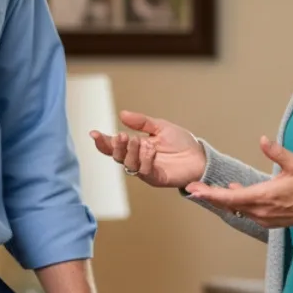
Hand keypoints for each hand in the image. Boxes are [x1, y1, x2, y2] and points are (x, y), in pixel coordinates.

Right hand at [89, 110, 205, 188]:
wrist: (199, 156)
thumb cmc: (181, 143)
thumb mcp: (160, 127)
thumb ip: (141, 122)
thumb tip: (122, 114)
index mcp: (136, 147)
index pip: (115, 145)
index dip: (103, 141)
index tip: (94, 133)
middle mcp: (137, 159)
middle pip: (117, 157)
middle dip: (116, 147)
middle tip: (122, 136)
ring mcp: (145, 170)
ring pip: (128, 164)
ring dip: (131, 152)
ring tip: (139, 140)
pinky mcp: (156, 178)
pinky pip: (144, 171)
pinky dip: (145, 160)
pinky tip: (150, 150)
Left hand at [186, 137, 292, 227]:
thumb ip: (277, 152)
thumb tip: (263, 140)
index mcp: (263, 196)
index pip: (229, 198)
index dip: (210, 194)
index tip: (194, 190)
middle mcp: (260, 210)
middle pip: (228, 204)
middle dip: (211, 195)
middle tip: (194, 188)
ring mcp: (264, 217)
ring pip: (237, 208)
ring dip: (224, 199)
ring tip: (211, 189)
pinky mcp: (269, 220)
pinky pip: (247, 211)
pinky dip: (238, 202)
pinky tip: (235, 192)